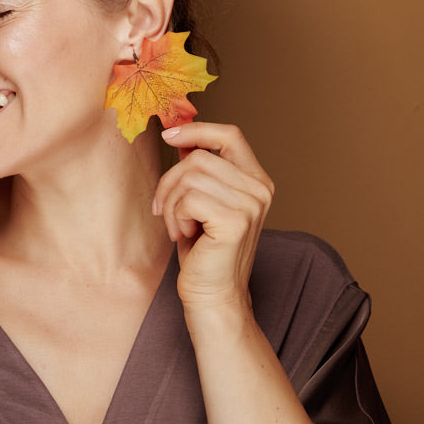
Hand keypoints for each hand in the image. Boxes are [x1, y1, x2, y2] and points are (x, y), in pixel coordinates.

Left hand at [153, 123, 274, 311]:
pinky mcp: (235, 221)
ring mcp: (250, 204)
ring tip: (178, 227)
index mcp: (255, 180)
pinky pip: (187, 199)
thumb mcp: (201, 202)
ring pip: (189, 177)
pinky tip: (184, 235)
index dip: (197, 129)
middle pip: (199, 157)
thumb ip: (199, 171)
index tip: (169, 134)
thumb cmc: (204, 250)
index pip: (230, 135)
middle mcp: (259, 189)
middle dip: (170, 182)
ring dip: (171, 203)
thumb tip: (181, 137)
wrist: (213, 294)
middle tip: (164, 210)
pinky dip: (175, 216)